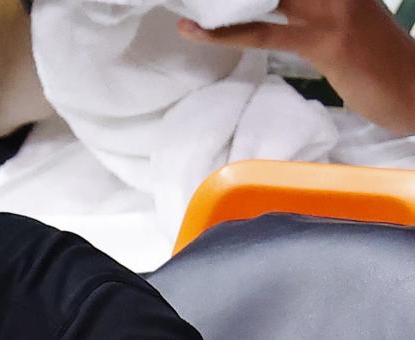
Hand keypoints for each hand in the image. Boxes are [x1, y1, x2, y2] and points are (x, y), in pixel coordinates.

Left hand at [177, 0, 414, 134]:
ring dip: (221, 0)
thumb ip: (307, 7)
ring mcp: (333, 10)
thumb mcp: (342, 21)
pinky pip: (265, 33)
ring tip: (188, 2)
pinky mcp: (325, 42)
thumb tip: (264, 4)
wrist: (413, 88)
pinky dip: (225, 33)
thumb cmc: (375, 59)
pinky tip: (195, 32)